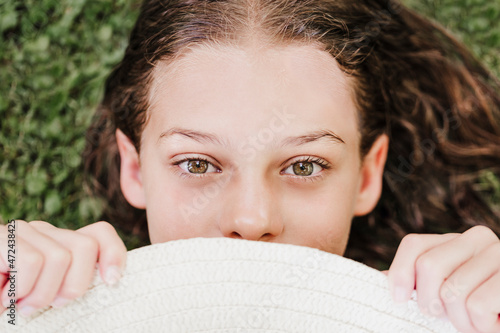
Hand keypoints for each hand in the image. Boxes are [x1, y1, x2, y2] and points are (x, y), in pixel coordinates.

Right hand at [0, 220, 126, 316]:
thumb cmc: (9, 304)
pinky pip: (31, 261)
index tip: (112, 282)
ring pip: (60, 258)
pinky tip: (3, 298)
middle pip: (85, 247)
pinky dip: (20, 289)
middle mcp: (45, 233)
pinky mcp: (1, 238)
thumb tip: (111, 281)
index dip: (114, 253)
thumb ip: (69, 287)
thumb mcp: (45, 298)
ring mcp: (21, 232)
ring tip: (19, 305)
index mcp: (60, 245)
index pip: (99, 233)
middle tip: (47, 305)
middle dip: (72, 286)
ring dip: (40, 294)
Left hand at [387, 226, 499, 332]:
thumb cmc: (478, 310)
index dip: (400, 273)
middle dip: (431, 303)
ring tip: (476, 323)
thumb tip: (375, 281)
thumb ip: (415, 283)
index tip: (399, 300)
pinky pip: (477, 306)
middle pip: (429, 266)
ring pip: (452, 292)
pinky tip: (494, 324)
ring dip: (461, 321)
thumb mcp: (443, 291)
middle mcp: (478, 238)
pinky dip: (481, 326)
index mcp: (455, 239)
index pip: (414, 244)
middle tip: (447, 318)